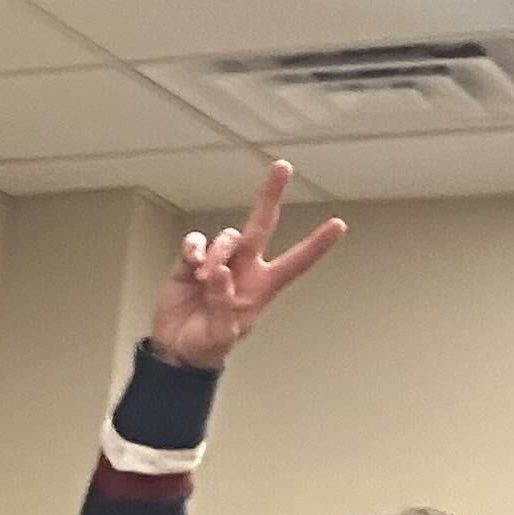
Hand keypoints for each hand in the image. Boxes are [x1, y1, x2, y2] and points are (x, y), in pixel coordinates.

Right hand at [143, 159, 346, 369]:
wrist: (174, 348)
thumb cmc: (206, 344)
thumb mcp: (221, 336)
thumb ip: (223, 306)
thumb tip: (220, 272)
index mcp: (262, 287)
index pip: (295, 262)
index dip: (317, 244)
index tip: (339, 225)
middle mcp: (245, 267)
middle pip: (262, 224)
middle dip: (271, 195)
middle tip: (283, 167)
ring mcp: (219, 260)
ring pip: (227, 238)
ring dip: (217, 252)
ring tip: (204, 278)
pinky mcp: (192, 261)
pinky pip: (196, 241)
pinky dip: (194, 247)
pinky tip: (192, 262)